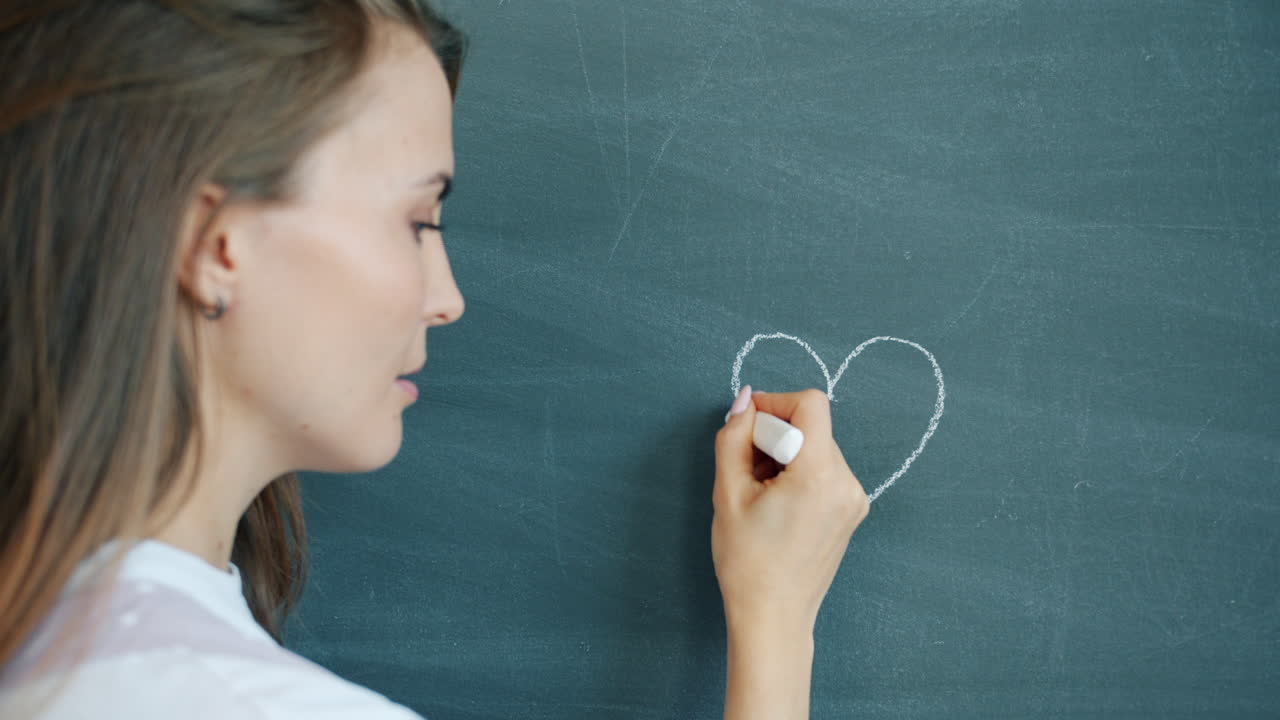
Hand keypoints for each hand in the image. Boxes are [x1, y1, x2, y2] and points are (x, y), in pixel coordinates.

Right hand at [712, 387, 868, 635]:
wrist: (773, 617)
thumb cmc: (747, 561)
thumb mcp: (728, 493)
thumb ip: (734, 436)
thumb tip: (745, 400)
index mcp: (821, 475)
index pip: (811, 404)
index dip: (775, 403)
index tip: (747, 425)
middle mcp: (848, 482)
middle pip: (813, 427)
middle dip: (775, 435)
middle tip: (744, 467)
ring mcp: (854, 499)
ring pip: (817, 448)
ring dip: (785, 455)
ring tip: (758, 491)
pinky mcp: (851, 511)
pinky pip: (825, 471)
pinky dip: (799, 473)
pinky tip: (775, 502)